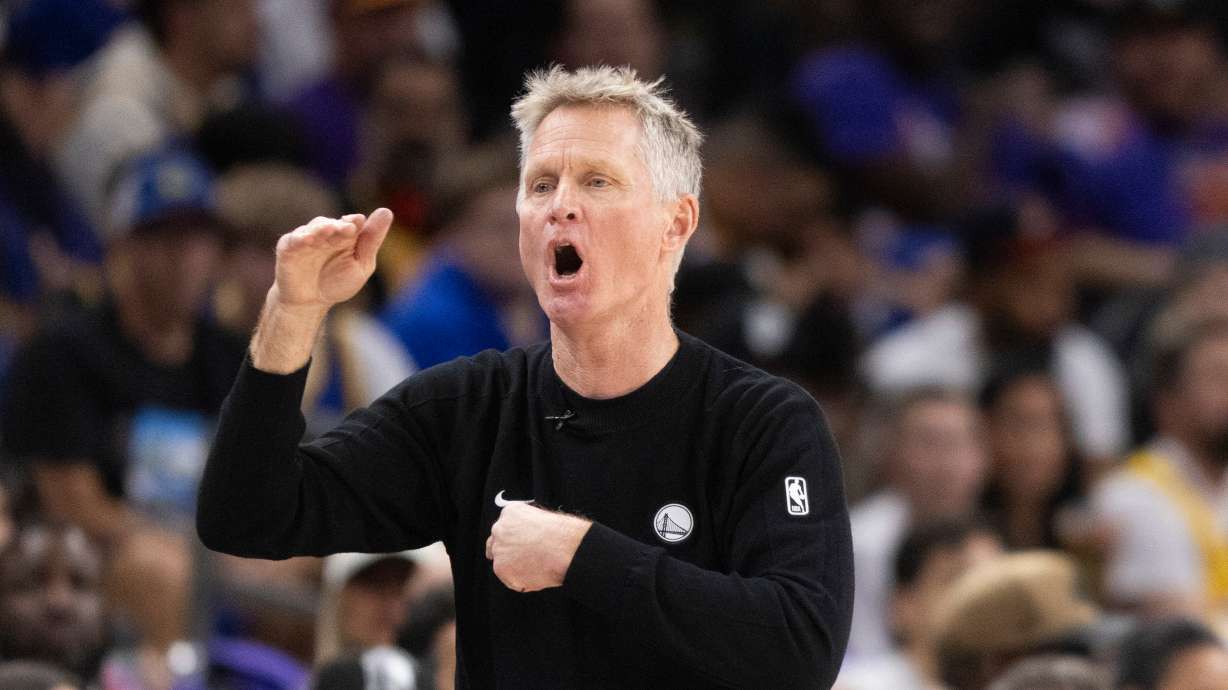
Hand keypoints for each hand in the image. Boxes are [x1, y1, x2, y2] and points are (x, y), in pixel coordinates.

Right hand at [271, 208, 392, 309]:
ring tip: (329, 230)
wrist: (310, 303)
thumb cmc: (338, 283)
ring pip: (314, 228)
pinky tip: (308, 240)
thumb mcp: (361, 265)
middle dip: (340, 226)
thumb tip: (386, 210)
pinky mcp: (288, 248)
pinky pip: (293, 240)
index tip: (359, 221)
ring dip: (322, 228)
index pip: (352, 224)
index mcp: (345, 236)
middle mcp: (326, 234)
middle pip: (333, 224)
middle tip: (348, 228)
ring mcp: (306, 239)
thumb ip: (371, 241)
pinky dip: (300, 238)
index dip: (354, 222)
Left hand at [485, 502, 590, 592]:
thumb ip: (528, 527)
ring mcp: (499, 550)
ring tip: (538, 566)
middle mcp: (499, 529)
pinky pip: (511, 579)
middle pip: (496, 544)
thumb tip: (528, 538)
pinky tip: (538, 574)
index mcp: (510, 513)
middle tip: (527, 558)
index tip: (523, 544)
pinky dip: (522, 581)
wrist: (565, 550)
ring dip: (516, 567)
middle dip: (509, 553)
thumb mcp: (543, 518)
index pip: (503, 527)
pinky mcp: (501, 569)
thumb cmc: (562, 534)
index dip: (514, 538)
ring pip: (502, 563)